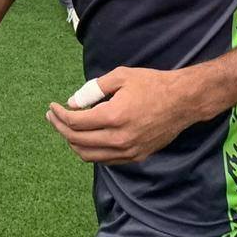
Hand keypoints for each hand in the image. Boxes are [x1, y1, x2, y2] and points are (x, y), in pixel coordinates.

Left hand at [46, 66, 198, 163]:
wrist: (183, 101)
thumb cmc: (152, 84)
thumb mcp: (120, 76)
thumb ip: (93, 90)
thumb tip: (72, 102)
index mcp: (114, 116)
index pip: (75, 123)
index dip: (60, 115)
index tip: (53, 107)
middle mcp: (119, 139)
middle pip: (77, 141)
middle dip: (60, 128)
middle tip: (53, 117)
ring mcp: (128, 151)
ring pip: (89, 155)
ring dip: (73, 143)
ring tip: (66, 128)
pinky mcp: (136, 157)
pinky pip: (104, 159)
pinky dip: (90, 150)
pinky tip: (87, 137)